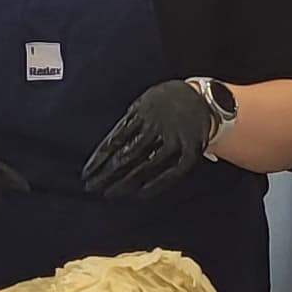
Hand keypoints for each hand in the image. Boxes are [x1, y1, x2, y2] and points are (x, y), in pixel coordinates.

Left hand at [81, 79, 223, 200]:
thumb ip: (129, 121)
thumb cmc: (169, 101)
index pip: (114, 141)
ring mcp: (174, 140)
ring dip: (126, 182)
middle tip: (92, 188)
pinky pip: (171, 172)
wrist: (204, 97)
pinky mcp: (189, 151)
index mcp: (142, 113)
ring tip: (111, 194)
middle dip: (107, 174)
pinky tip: (141, 193)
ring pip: (145, 165)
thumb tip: (108, 145)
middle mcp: (156, 127)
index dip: (99, 159)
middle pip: (126, 155)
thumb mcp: (145, 102)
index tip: (86, 173)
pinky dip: (156, 184)